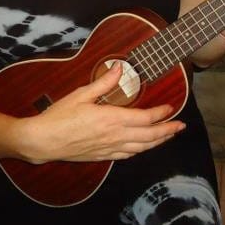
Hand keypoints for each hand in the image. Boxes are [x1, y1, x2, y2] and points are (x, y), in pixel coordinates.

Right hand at [16, 63, 185, 163]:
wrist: (43, 141)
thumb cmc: (59, 117)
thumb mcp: (80, 94)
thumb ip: (103, 82)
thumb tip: (120, 68)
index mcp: (111, 119)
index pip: (145, 118)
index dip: (161, 113)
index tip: (170, 107)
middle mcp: (114, 136)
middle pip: (149, 136)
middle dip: (168, 131)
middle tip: (181, 126)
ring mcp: (109, 149)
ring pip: (141, 148)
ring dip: (157, 142)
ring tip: (168, 136)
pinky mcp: (102, 156)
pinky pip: (127, 155)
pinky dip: (140, 150)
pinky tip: (143, 147)